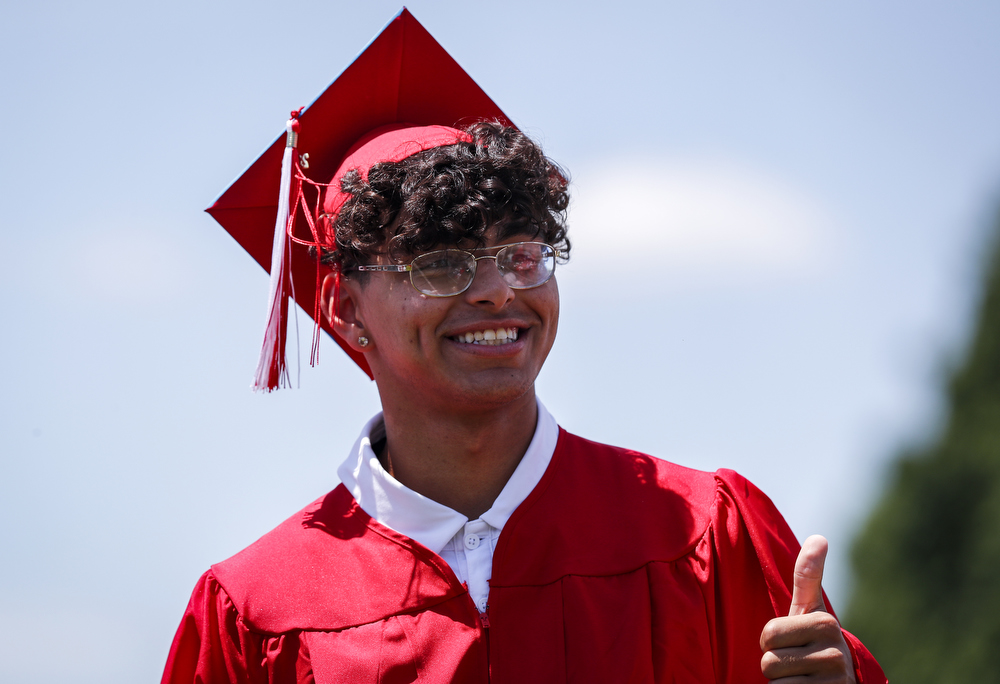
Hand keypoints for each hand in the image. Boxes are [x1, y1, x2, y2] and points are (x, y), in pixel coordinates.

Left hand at [759, 535, 856, 682]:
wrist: (835, 683)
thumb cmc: (811, 641)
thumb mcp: (808, 610)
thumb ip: (808, 576)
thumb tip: (819, 537)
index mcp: (826, 623)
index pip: (769, 634)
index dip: (770, 641)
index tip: (791, 642)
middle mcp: (836, 652)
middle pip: (770, 660)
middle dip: (775, 663)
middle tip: (794, 662)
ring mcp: (835, 680)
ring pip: (777, 681)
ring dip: (781, 683)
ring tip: (800, 677)